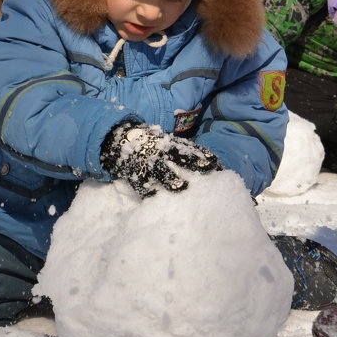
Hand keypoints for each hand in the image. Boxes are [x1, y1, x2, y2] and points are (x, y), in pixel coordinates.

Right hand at [100, 122, 219, 197]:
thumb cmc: (149, 145)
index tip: (217, 163)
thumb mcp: (164, 142)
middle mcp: (161, 151)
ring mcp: (147, 161)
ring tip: (181, 187)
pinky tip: (154, 197)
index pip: (190, 148)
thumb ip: (179, 151)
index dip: (204, 155)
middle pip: (180, 156)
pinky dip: (147, 190)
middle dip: (194, 162)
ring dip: (171, 178)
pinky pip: (141, 183)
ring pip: (161, 170)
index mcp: (169, 143)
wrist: (118, 139)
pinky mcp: (134, 172)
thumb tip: (205, 165)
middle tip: (208, 168)